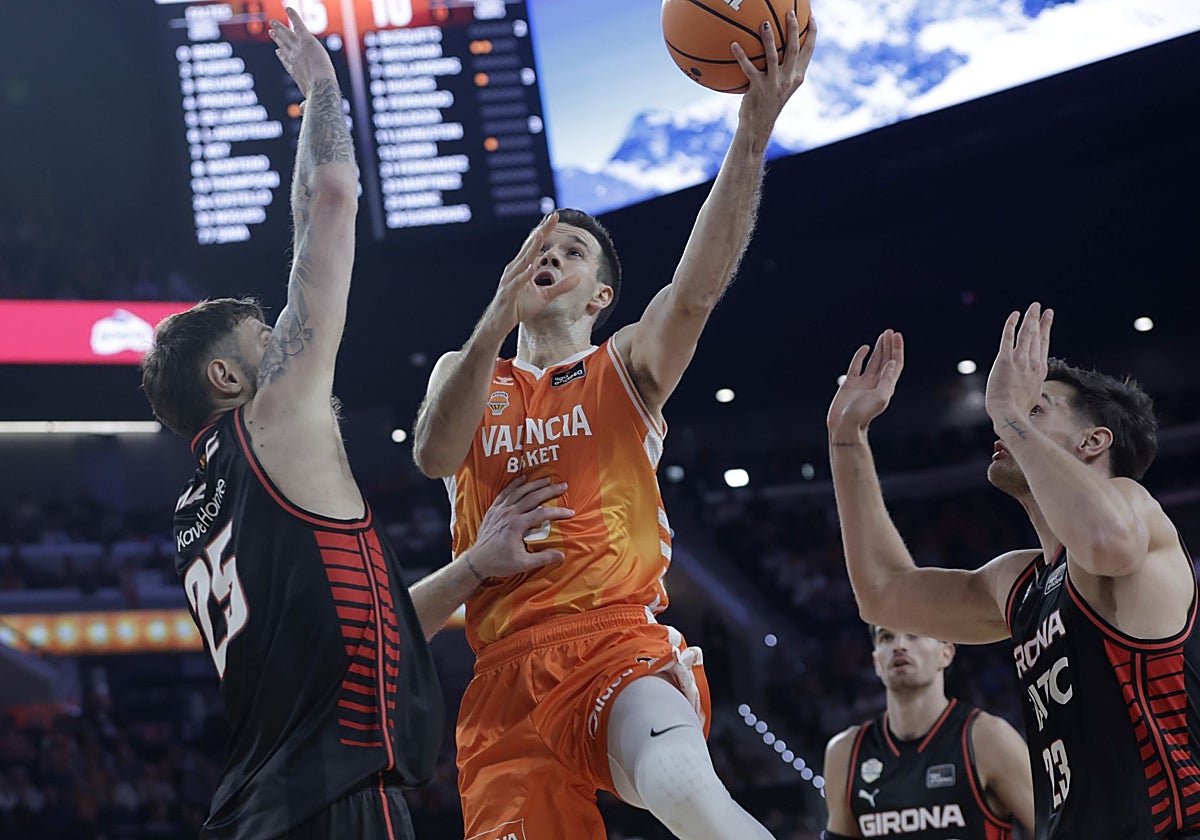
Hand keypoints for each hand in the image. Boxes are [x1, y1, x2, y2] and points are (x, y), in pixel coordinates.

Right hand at [268, 7, 336, 98]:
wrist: (321, 85)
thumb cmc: (317, 96)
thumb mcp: (309, 102)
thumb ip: (305, 106)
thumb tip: (301, 111)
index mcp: (296, 72)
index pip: (286, 61)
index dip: (282, 55)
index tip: (278, 51)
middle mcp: (294, 58)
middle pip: (284, 46)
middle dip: (278, 39)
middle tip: (272, 32)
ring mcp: (298, 48)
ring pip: (286, 34)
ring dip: (280, 27)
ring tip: (273, 21)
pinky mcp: (306, 39)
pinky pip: (298, 24)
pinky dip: (293, 15)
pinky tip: (289, 8)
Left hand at [465, 476, 572, 579]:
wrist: (477, 560)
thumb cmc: (499, 562)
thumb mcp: (523, 564)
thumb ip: (543, 558)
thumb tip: (562, 555)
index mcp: (517, 525)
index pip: (542, 513)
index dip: (557, 512)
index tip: (570, 512)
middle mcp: (509, 513)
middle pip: (532, 497)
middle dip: (549, 490)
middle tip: (562, 486)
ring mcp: (500, 510)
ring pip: (519, 492)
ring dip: (534, 484)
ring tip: (546, 479)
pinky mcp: (493, 510)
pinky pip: (505, 493)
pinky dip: (514, 484)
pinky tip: (522, 479)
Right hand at [483, 212, 583, 334]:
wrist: (500, 322)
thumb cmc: (520, 307)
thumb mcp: (545, 296)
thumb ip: (561, 287)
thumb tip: (579, 279)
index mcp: (523, 266)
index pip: (536, 244)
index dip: (546, 230)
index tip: (556, 216)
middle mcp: (515, 268)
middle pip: (530, 246)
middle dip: (542, 232)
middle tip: (553, 217)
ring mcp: (511, 279)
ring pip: (523, 261)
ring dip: (532, 248)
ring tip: (542, 235)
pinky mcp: (509, 292)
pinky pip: (517, 282)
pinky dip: (524, 274)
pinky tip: (531, 267)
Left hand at [732, 11, 816, 131]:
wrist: (759, 125)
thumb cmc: (767, 102)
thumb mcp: (781, 85)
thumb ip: (783, 69)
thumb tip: (777, 48)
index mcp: (797, 76)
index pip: (809, 51)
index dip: (812, 34)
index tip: (812, 17)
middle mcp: (789, 79)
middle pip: (794, 49)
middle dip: (794, 29)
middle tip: (790, 12)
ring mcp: (775, 84)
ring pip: (773, 57)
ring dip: (768, 39)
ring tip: (764, 23)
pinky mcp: (759, 88)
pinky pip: (749, 68)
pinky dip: (741, 56)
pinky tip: (733, 45)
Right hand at [827, 329, 903, 432]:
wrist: (844, 426)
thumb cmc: (862, 415)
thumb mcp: (879, 398)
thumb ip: (887, 380)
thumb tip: (892, 363)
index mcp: (886, 386)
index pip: (895, 363)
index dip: (897, 349)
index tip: (896, 336)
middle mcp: (876, 383)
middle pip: (886, 360)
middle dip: (889, 345)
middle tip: (890, 331)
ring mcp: (864, 383)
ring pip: (874, 361)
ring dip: (879, 348)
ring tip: (882, 335)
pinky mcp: (850, 384)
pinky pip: (857, 366)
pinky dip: (861, 356)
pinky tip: (865, 348)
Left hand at [986, 302, 1053, 424]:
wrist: (1010, 413)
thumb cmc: (1019, 410)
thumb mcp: (1034, 397)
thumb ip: (1035, 388)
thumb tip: (1035, 390)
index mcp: (1040, 370)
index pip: (1043, 345)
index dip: (1046, 330)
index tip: (1047, 319)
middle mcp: (1033, 362)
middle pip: (1038, 336)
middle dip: (1040, 320)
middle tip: (1042, 308)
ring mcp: (1020, 360)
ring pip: (1027, 333)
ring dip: (1030, 318)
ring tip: (1033, 306)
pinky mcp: (1005, 360)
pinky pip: (1009, 337)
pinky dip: (1012, 324)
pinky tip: (1014, 315)